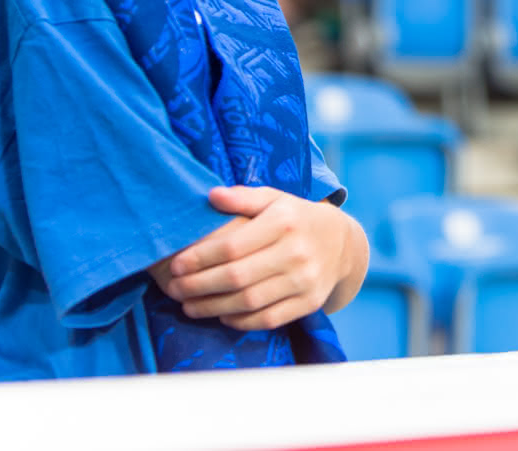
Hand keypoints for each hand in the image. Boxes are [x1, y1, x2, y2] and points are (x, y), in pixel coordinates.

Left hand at [161, 186, 360, 330]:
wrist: (343, 243)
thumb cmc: (297, 218)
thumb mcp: (275, 199)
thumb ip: (243, 197)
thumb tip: (211, 196)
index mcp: (284, 222)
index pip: (232, 245)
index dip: (200, 258)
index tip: (176, 265)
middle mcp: (296, 252)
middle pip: (237, 276)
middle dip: (199, 286)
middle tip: (175, 289)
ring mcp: (305, 280)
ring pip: (250, 301)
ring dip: (213, 307)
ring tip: (189, 306)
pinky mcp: (309, 302)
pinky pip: (269, 318)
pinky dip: (241, 321)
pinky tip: (222, 317)